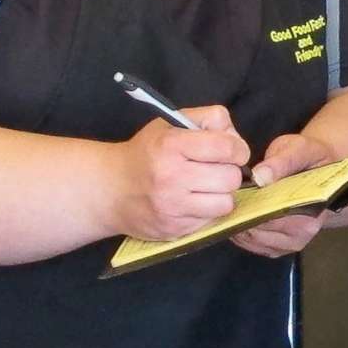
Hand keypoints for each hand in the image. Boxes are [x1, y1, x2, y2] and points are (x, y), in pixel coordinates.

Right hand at [113, 107, 249, 240]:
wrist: (110, 189)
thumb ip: (208, 119)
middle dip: (228, 172)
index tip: (232, 152)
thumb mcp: (171, 124)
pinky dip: (207, 211)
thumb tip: (236, 138)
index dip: (237, 149)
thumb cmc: (147, 153)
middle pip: (231, 178)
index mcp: (171, 145)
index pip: (227, 147)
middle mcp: (170, 176)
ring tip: (205, 187)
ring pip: (226, 203)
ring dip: (221, 195)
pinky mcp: (174, 228)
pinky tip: (192, 202)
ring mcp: (172, 206)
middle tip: (214, 170)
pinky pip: (211, 220)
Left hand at [229, 130, 335, 257]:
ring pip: (251, 241)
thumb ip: (281, 162)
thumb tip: (260, 177)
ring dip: (237, 224)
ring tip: (232, 203)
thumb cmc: (308, 158)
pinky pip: (251, 245)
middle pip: (260, 232)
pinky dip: (239, 231)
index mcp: (312, 211)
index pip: (274, 217)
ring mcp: (290, 243)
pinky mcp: (278, 247)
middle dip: (241, 215)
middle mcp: (303, 233)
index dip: (251, 207)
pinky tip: (237, 213)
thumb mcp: (298, 150)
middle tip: (229, 197)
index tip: (235, 194)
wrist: (318, 168)